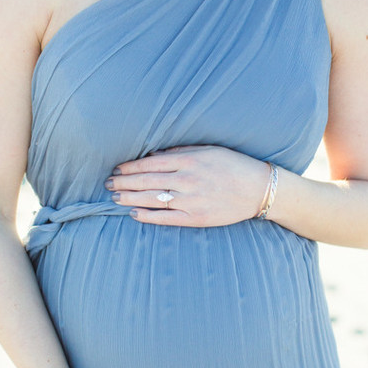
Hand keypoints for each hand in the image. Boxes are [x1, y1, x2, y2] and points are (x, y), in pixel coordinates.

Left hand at [104, 145, 270, 226]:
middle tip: (108, 184)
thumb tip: (155, 155)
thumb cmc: (234, 165)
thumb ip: (181, 152)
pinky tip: (133, 213)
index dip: (130, 167)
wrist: (259, 189)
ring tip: (114, 198)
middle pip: (147, 181)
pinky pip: (166, 217)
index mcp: (189, 161)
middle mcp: (187, 180)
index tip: (117, 169)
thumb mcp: (209, 150)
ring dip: (130, 198)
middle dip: (124, 183)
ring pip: (152, 199)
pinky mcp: (196, 217)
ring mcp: (191, 200)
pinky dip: (148, 216)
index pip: (150, 163)